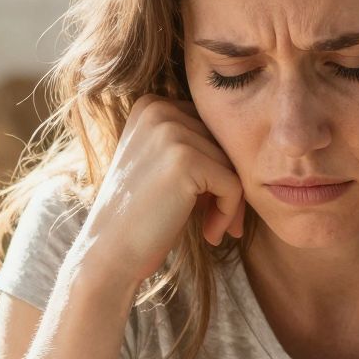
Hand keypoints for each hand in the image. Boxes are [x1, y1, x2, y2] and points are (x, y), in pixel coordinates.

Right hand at [78, 95, 244, 291]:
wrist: (108, 253)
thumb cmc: (141, 216)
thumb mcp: (163, 165)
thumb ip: (195, 144)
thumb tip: (250, 143)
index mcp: (151, 105)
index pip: (210, 128)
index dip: (218, 167)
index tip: (210, 203)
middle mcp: (158, 109)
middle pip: (224, 143)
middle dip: (229, 185)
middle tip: (220, 221)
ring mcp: (170, 131)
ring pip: (233, 164)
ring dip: (230, 203)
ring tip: (212, 230)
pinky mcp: (184, 160)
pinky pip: (233, 184)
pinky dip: (229, 213)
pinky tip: (210, 235)